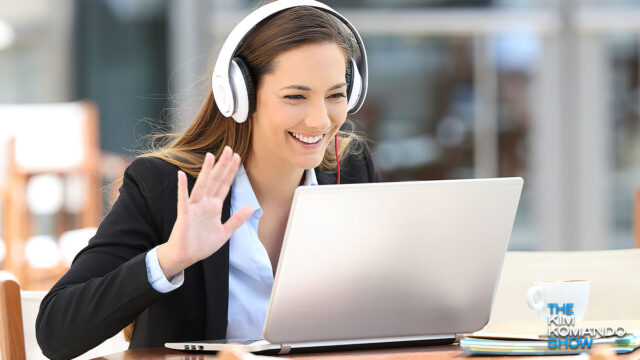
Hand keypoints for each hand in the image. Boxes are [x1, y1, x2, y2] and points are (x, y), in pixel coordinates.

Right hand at [157, 146, 253, 278]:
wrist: (185, 257)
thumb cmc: (202, 244)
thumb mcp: (225, 232)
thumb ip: (237, 219)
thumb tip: (251, 207)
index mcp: (214, 207)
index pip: (224, 185)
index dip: (231, 172)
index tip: (237, 157)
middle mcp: (204, 204)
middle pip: (215, 181)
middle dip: (223, 166)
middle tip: (229, 149)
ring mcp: (194, 208)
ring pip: (201, 186)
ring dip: (206, 172)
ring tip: (211, 156)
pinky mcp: (184, 215)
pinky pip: (183, 200)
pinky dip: (182, 188)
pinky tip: (181, 175)